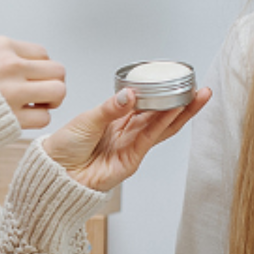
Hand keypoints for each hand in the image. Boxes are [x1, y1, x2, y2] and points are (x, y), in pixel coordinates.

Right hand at [0, 36, 65, 129]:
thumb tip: (23, 62)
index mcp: (1, 46)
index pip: (42, 53)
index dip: (40, 69)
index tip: (31, 79)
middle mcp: (11, 66)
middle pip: (57, 71)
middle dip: (52, 84)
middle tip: (41, 95)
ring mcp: (13, 92)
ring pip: (58, 91)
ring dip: (51, 101)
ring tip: (36, 107)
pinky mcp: (12, 119)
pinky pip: (44, 118)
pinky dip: (37, 120)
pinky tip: (22, 119)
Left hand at [40, 86, 210, 192]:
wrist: (55, 173)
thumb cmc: (65, 147)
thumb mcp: (88, 119)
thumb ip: (111, 108)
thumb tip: (131, 94)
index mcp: (116, 120)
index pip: (146, 104)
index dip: (162, 93)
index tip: (176, 80)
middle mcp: (127, 133)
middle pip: (160, 115)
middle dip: (182, 102)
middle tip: (198, 88)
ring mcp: (131, 146)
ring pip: (162, 127)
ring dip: (181, 112)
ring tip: (197, 97)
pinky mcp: (131, 160)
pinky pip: (150, 138)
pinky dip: (164, 123)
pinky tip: (175, 110)